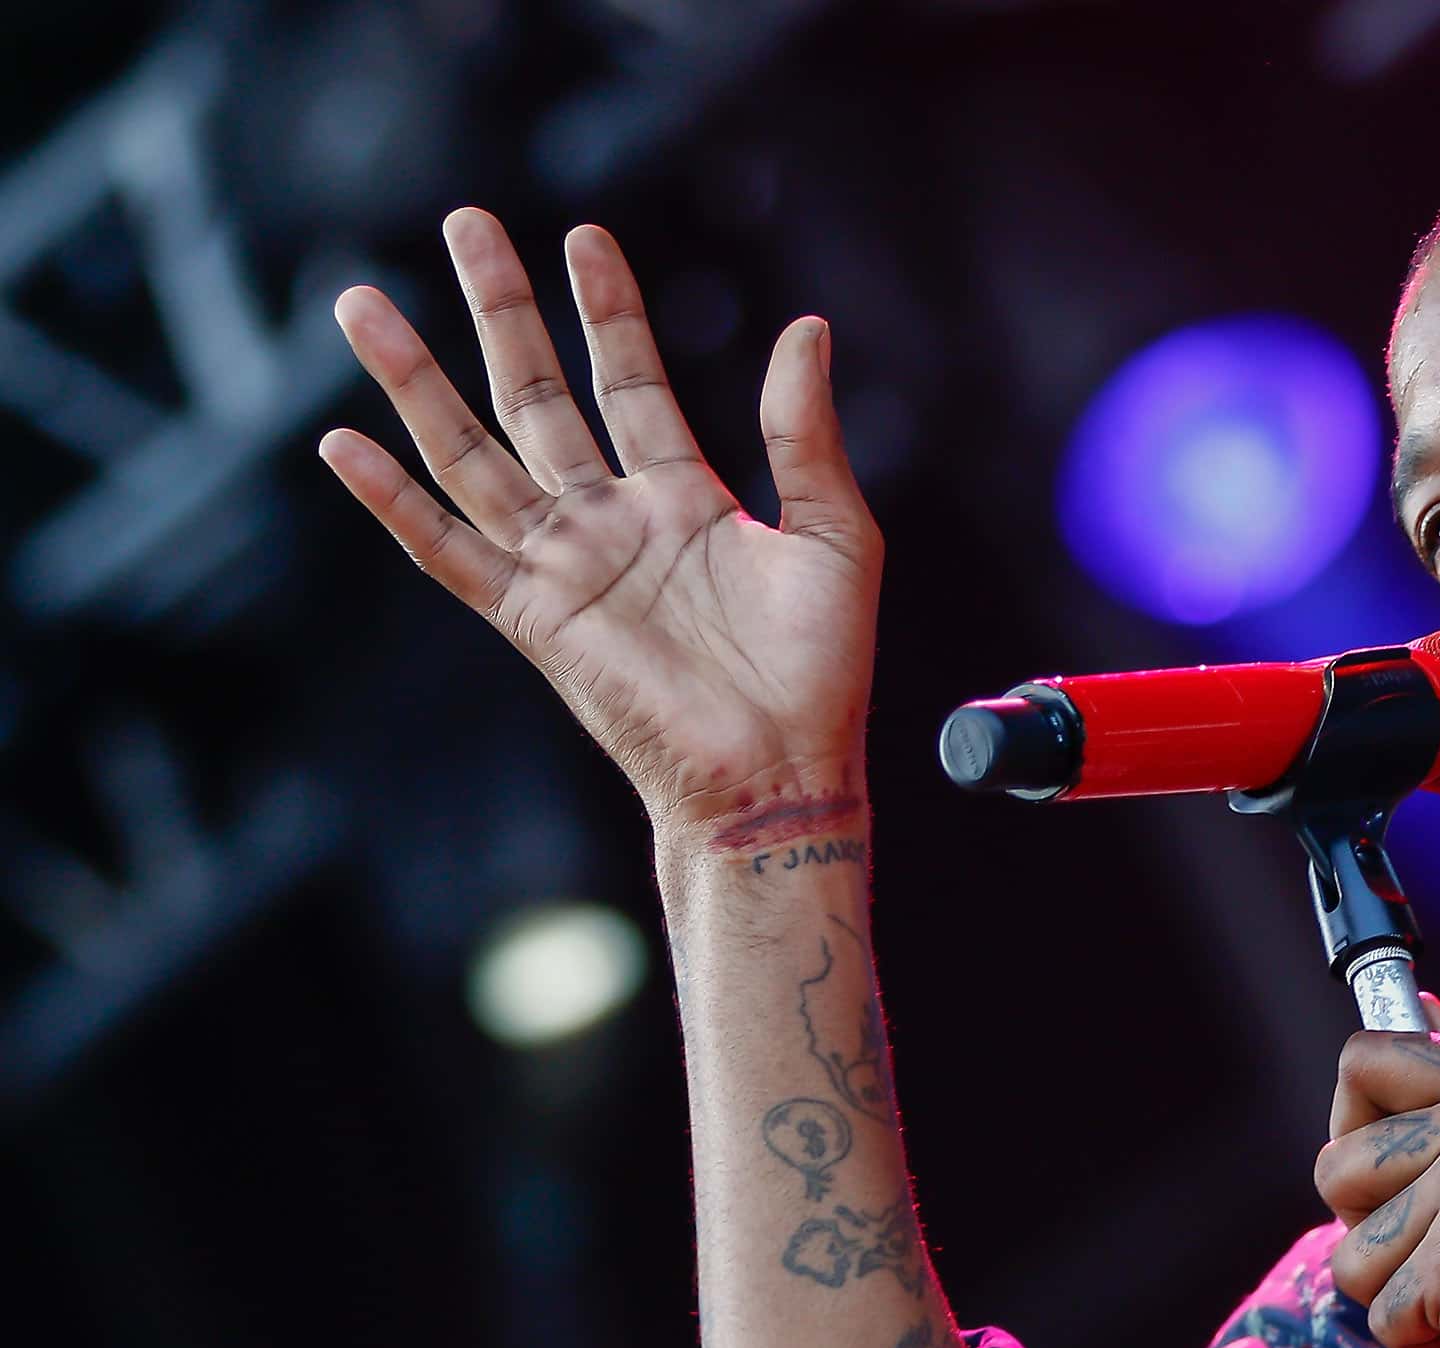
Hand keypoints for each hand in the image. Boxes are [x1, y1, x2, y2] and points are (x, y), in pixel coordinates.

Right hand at [317, 210, 881, 835]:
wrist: (786, 773)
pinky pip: (449, 552)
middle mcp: (613, 523)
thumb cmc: (823, 672)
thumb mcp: (837, 533)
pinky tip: (343, 445)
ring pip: (473, 452)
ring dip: (416, 380)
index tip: (583, 237)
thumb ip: (805, 434)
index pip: (629, 380)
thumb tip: (808, 329)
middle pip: (538, 394)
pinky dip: (394, 502)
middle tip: (465, 225)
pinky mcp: (536, 620)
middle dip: (499, 310)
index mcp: (685, 499)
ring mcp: (567, 568)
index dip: (606, 310)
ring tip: (362, 304)